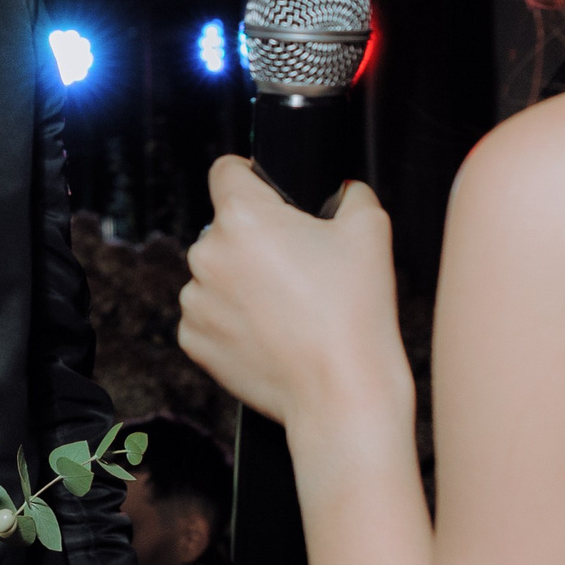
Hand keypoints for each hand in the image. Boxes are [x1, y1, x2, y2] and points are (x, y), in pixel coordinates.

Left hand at [178, 157, 404, 428]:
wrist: (341, 394)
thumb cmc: (354, 314)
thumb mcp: (371, 230)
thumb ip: (352, 193)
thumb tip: (343, 189)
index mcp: (242, 216)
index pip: (226, 170)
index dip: (250, 175)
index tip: (265, 191)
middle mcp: (207, 254)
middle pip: (226, 229)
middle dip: (256, 241)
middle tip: (299, 268)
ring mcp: (196, 300)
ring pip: (216, 274)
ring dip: (241, 282)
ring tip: (288, 308)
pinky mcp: (193, 340)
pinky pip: (209, 315)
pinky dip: (232, 321)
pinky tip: (270, 334)